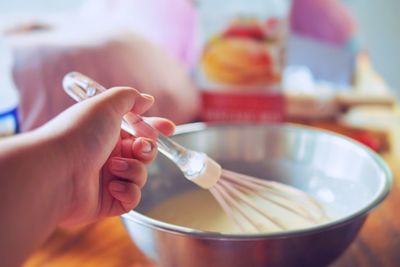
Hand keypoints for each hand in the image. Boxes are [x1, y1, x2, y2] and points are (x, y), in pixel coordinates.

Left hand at [40, 87, 174, 225]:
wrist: (56, 170)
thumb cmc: (79, 134)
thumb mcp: (106, 104)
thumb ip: (130, 98)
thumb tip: (146, 99)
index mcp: (108, 133)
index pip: (139, 130)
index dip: (155, 129)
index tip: (169, 129)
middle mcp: (108, 155)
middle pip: (145, 153)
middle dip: (147, 150)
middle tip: (139, 148)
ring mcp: (108, 179)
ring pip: (141, 175)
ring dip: (133, 169)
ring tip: (113, 167)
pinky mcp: (108, 202)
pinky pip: (132, 198)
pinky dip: (127, 191)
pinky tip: (112, 186)